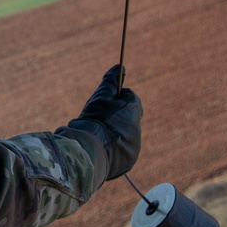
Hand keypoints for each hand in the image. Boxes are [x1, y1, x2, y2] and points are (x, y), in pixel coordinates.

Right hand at [65, 65, 141, 179]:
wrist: (88, 152)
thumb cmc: (94, 121)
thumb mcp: (100, 97)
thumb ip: (111, 81)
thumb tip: (120, 66)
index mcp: (133, 110)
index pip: (130, 98)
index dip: (117, 98)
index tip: (105, 102)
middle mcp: (138, 129)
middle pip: (128, 118)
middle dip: (117, 117)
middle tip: (99, 120)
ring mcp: (135, 146)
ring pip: (126, 135)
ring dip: (116, 133)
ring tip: (98, 135)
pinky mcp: (129, 160)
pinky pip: (123, 151)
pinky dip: (115, 148)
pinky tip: (101, 148)